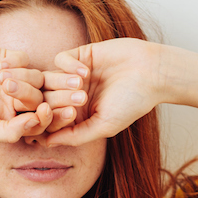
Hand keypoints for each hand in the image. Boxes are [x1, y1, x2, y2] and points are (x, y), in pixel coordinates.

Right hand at [0, 43, 54, 142]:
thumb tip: (36, 124)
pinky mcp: (5, 58)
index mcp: (10, 119)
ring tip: (0, 78)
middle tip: (11, 88)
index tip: (44, 111)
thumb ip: (8, 133)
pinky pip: (25, 59)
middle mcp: (13, 100)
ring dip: (23, 77)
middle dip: (34, 94)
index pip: (39, 121)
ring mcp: (11, 78)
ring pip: (36, 78)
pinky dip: (17, 62)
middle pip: (41, 98)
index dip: (49, 117)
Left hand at [43, 38, 168, 146]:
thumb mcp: (104, 126)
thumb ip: (75, 136)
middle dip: (55, 102)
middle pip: (44, 99)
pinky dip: (68, 66)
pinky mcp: (80, 55)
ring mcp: (73, 75)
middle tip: (79, 100)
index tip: (66, 117)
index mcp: (76, 115)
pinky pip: (60, 59)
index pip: (48, 120)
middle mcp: (71, 95)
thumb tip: (46, 143)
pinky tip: (86, 72)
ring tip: (82, 88)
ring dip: (61, 84)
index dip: (48, 120)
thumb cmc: (132, 103)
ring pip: (48, 79)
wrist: (152, 73)